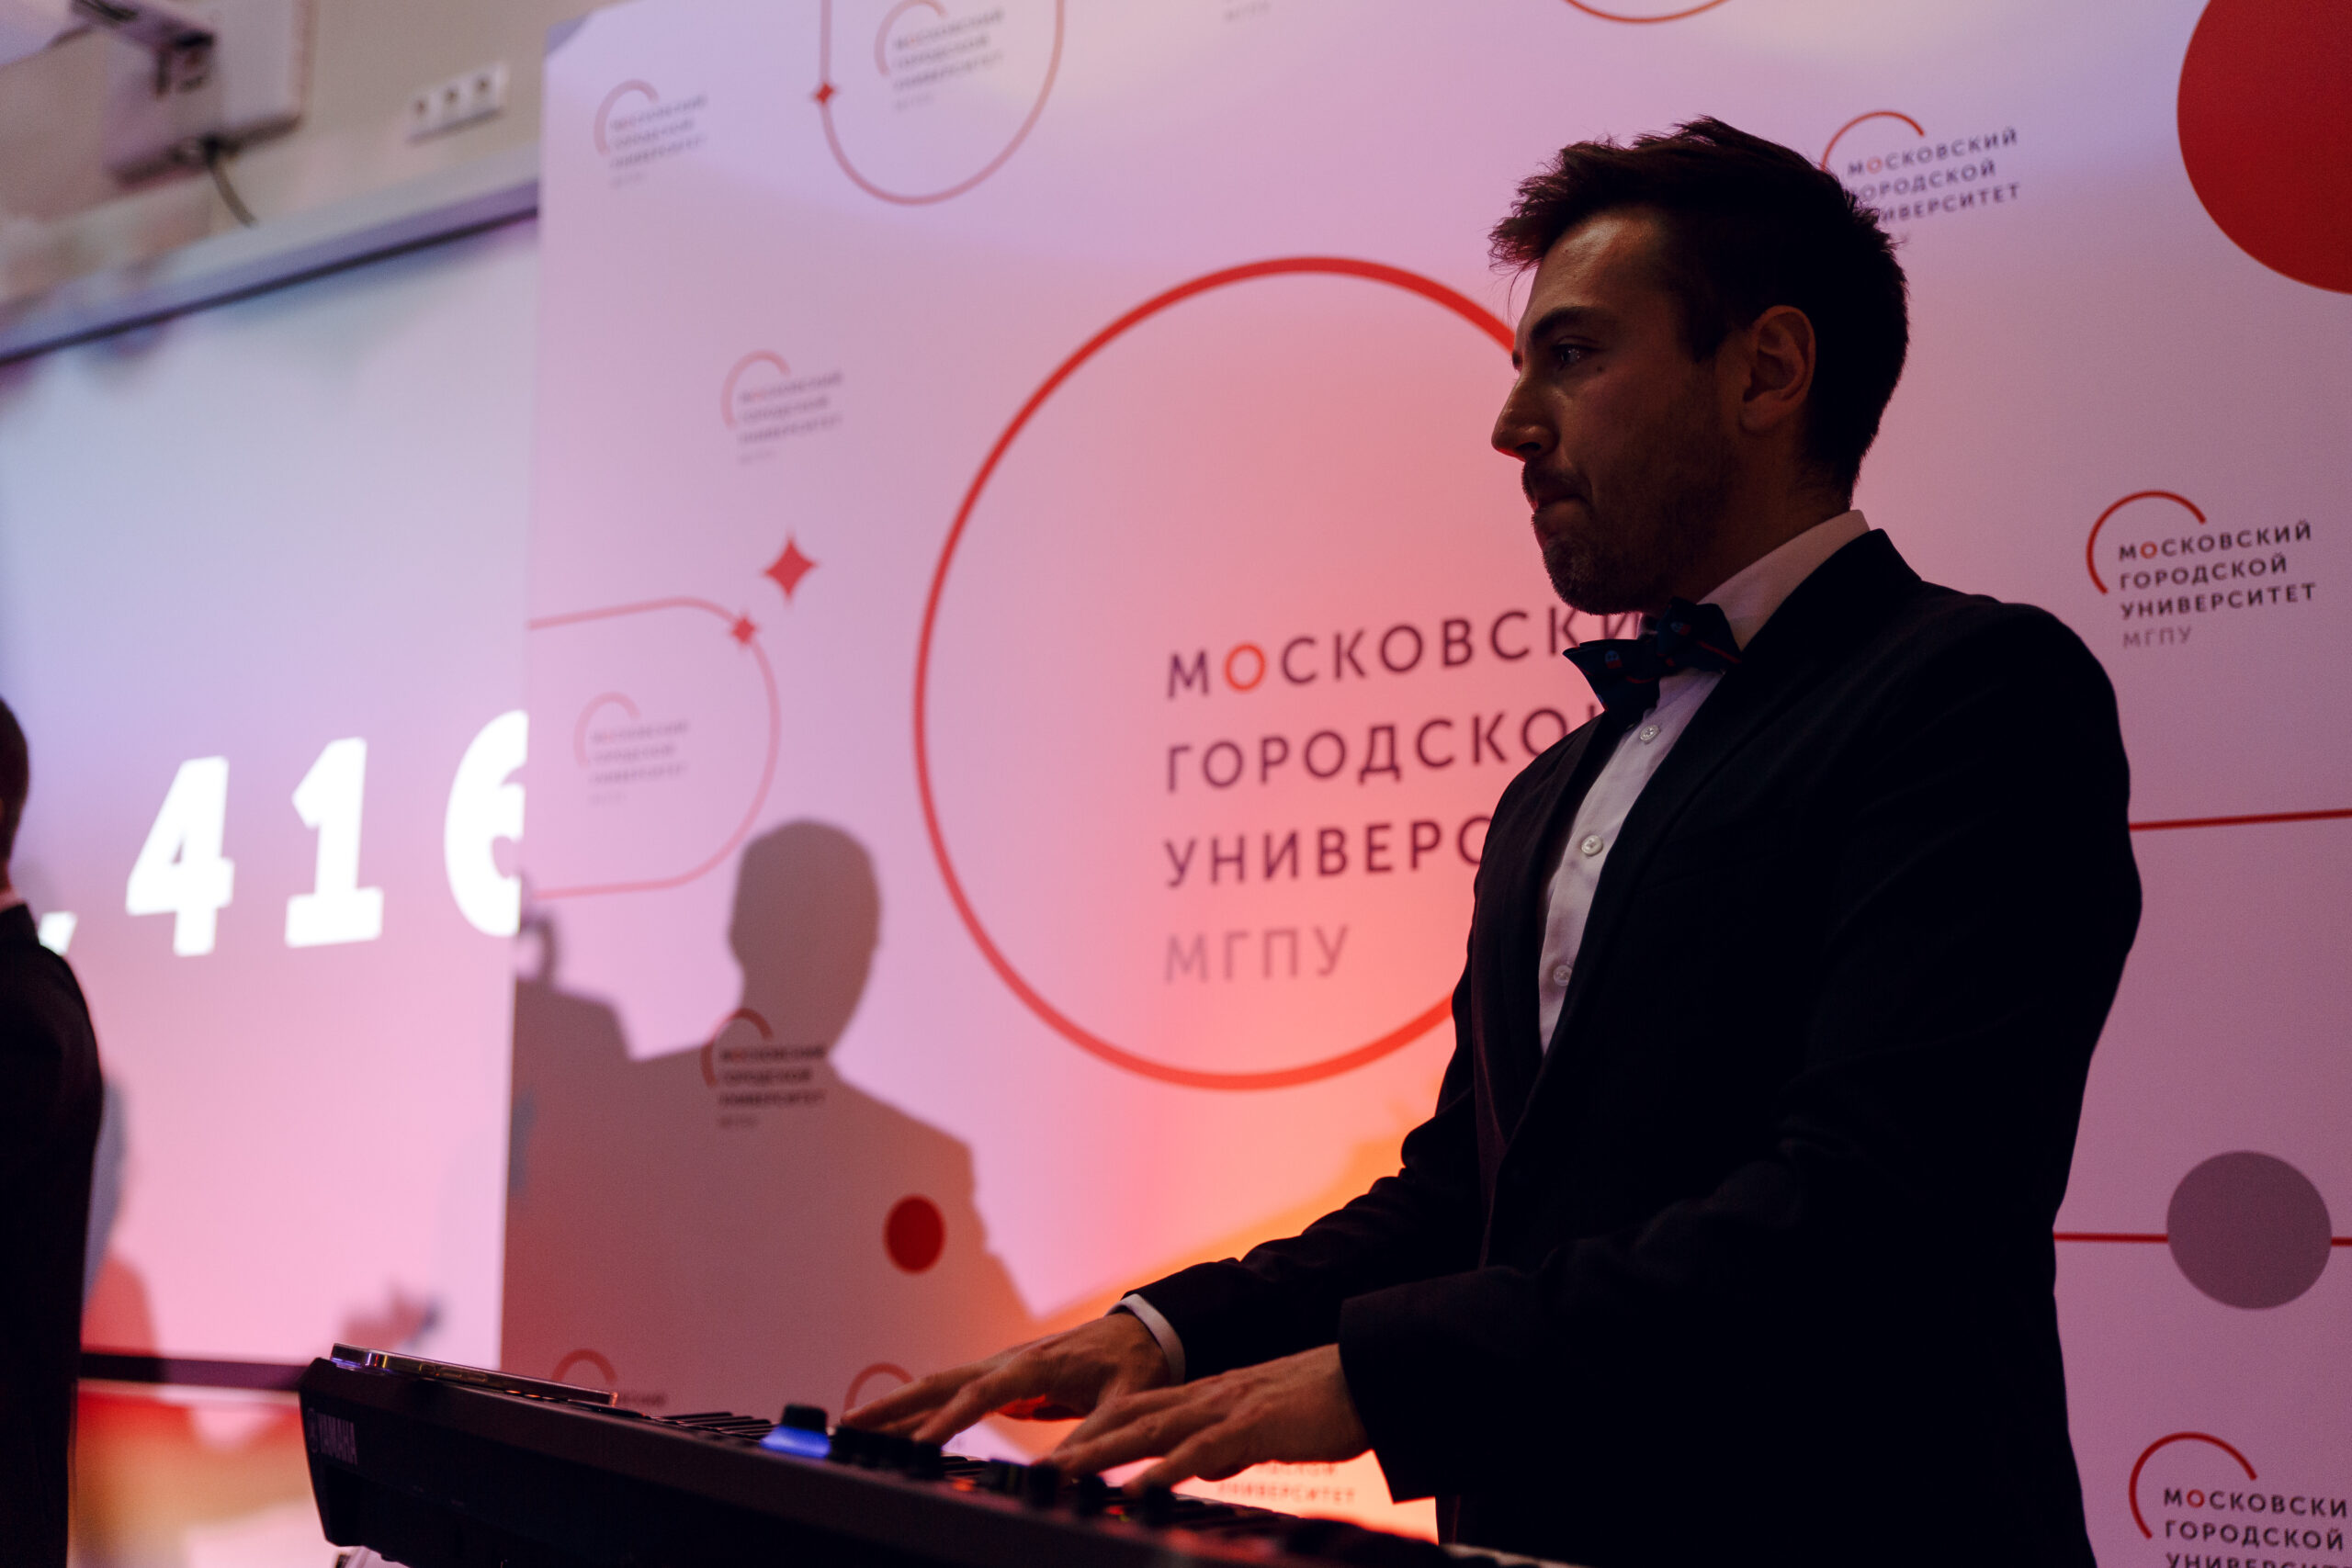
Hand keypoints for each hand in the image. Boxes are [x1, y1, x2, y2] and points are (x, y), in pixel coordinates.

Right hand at [844, 1312, 1173, 1445]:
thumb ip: (1091, 1438)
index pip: (979, 1394)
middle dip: (893, 1404)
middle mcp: (1010, 1360)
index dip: (946, 1420)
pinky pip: (954, 1391)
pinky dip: (922, 1406)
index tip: (917, 1446)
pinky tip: (902, 1425)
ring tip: (854, 1427)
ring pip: (941, 1385)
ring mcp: (1003, 1367)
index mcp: (1036, 1364)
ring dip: (899, 1404)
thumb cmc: (1136, 1362)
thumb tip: (1057, 1476)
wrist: (1145, 1330)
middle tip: (847, 1426)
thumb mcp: (1123, 1403)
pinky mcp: (1005, 1378)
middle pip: (941, 1382)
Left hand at [1046, 1343, 1369, 1489]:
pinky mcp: (1253, 1425)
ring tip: (1059, 1476)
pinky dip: (1165, 1471)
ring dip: (1101, 1455)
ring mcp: (1226, 1409)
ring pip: (1150, 1431)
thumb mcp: (1264, 1429)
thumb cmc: (1323, 1405)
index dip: (1096, 1433)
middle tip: (1035, 1471)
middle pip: (1128, 1419)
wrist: (1368, 1374)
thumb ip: (1230, 1445)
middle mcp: (1208, 1398)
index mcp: (1209, 1398)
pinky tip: (1138, 1490)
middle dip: (1079, 1445)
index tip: (1059, 1456)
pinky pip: (1200, 1451)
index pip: (1138, 1412)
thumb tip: (1207, 1468)